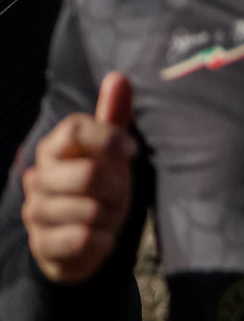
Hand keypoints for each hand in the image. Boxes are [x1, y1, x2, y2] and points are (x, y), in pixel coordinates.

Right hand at [22, 72, 139, 283]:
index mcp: (54, 149)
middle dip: (117, 189)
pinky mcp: (42, 244)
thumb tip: (119, 76)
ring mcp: (36, 211)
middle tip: (118, 195)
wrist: (79, 243)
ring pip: (90, 210)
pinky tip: (99, 238)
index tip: (130, 152)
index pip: (77, 130)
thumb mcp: (110, 153)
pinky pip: (84, 239)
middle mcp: (38, 177)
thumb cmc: (98, 189)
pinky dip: (103, 242)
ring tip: (106, 216)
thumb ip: (113, 117)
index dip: (111, 140)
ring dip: (110, 217)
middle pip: (89, 175)